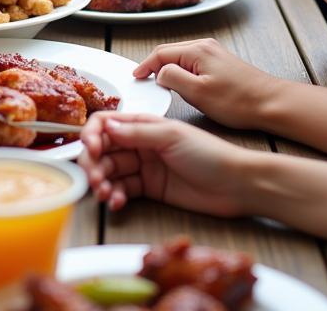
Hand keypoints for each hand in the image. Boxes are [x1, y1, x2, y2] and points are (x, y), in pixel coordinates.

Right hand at [78, 112, 251, 216]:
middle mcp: (141, 143)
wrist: (236, 185)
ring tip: (104, 193)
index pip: (107, 123)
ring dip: (102, 181)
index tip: (90, 148)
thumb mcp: (172, 137)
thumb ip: (137, 133)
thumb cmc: (211, 154)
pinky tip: (117, 201)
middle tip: (94, 178)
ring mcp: (145, 166)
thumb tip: (107, 128)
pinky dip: (116, 195)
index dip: (92, 134)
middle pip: (104, 149)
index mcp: (145, 125)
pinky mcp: (150, 188)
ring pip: (111, 171)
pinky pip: (123, 189)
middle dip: (94, 162)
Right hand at [134, 38, 281, 130]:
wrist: (271, 104)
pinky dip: (181, 71)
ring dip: (168, 69)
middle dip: (154, 66)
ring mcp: (213, 53)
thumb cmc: (238, 101)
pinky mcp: (220, 62)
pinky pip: (192, 62)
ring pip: (181, 57)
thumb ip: (173, 78)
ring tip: (160, 85)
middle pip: (169, 52)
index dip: (144, 66)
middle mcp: (204, 46)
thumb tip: (159, 73)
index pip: (160, 53)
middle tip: (144, 82)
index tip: (135, 78)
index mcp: (197, 50)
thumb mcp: (198, 93)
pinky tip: (182, 85)